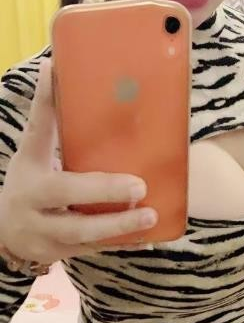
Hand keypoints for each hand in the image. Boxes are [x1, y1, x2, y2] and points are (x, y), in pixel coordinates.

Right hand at [0, 59, 157, 264]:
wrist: (5, 236)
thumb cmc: (28, 185)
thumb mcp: (32, 154)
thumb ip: (47, 121)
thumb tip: (54, 69)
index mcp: (29, 168)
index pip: (37, 132)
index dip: (45, 105)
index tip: (54, 72)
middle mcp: (32, 201)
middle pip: (64, 193)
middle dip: (101, 189)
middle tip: (139, 185)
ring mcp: (45, 232)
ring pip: (81, 232)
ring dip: (117, 225)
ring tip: (150, 215)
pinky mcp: (61, 253)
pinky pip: (94, 249)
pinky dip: (120, 243)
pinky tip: (148, 239)